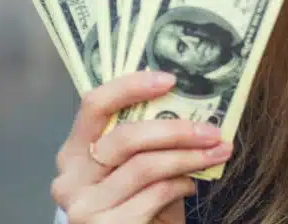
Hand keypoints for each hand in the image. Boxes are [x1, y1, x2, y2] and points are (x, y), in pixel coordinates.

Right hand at [51, 71, 232, 223]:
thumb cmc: (139, 203)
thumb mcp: (138, 166)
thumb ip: (149, 140)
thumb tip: (189, 103)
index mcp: (75, 152)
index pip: (94, 105)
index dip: (130, 86)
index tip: (171, 80)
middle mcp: (70, 179)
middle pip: (125, 137)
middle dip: (176, 130)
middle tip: (212, 130)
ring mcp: (83, 206)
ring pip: (145, 166)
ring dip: (189, 157)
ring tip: (217, 153)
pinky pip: (155, 194)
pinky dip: (181, 185)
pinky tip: (190, 185)